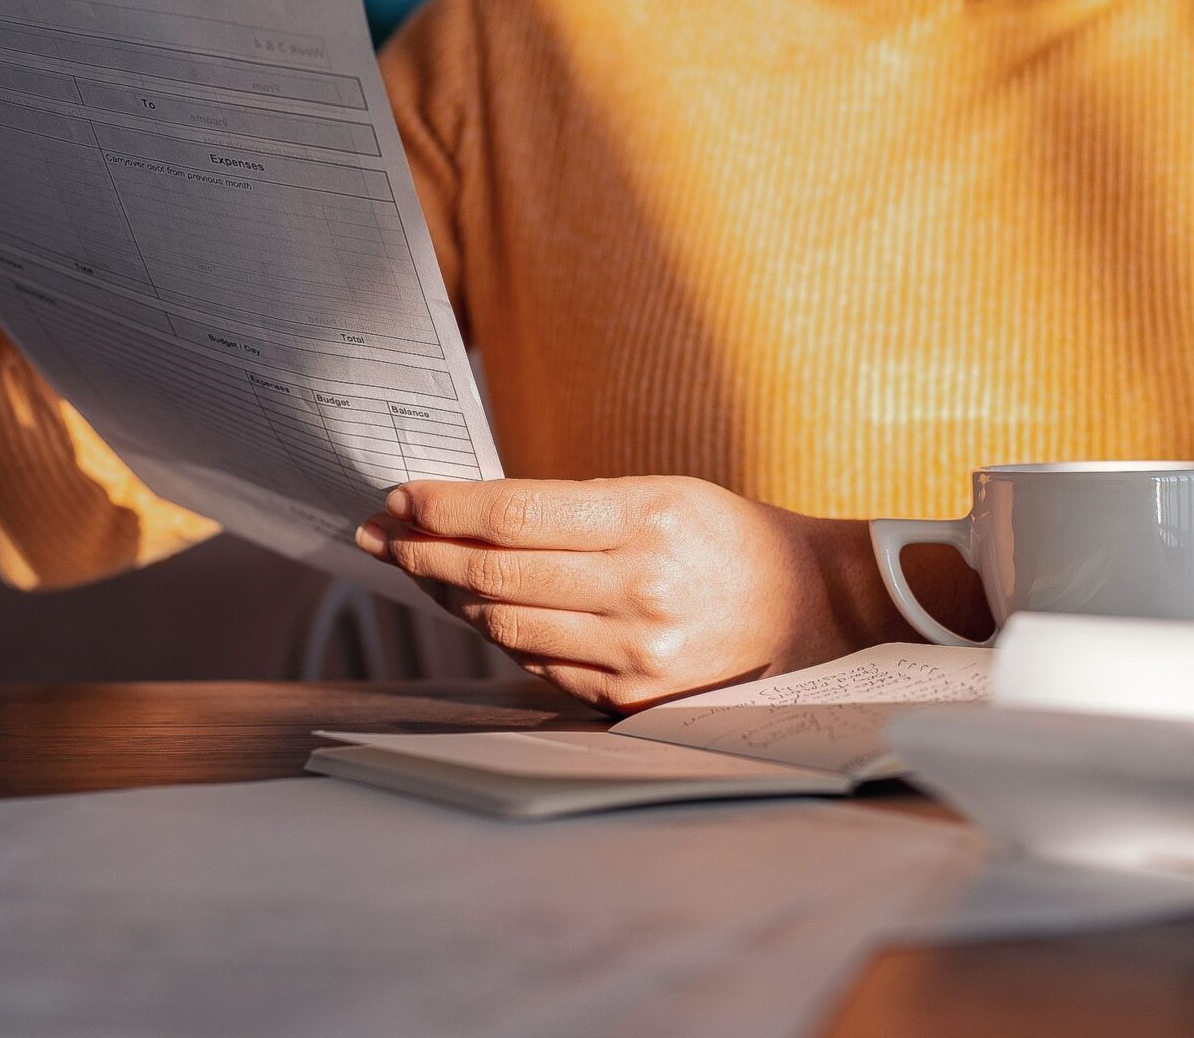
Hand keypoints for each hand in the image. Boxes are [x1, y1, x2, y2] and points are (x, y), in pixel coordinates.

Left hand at [355, 476, 897, 712]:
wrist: (809, 608)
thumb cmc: (727, 537)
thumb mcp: (661, 493)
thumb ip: (572, 507)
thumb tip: (471, 514)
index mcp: (646, 522)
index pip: (514, 514)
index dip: (445, 507)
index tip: (401, 497)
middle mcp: (638, 591)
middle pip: (496, 575)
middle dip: (426, 553)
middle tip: (384, 536)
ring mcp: (633, 655)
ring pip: (505, 625)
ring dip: (451, 597)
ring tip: (422, 570)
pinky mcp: (629, 699)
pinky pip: (537, 664)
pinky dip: (500, 634)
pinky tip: (477, 610)